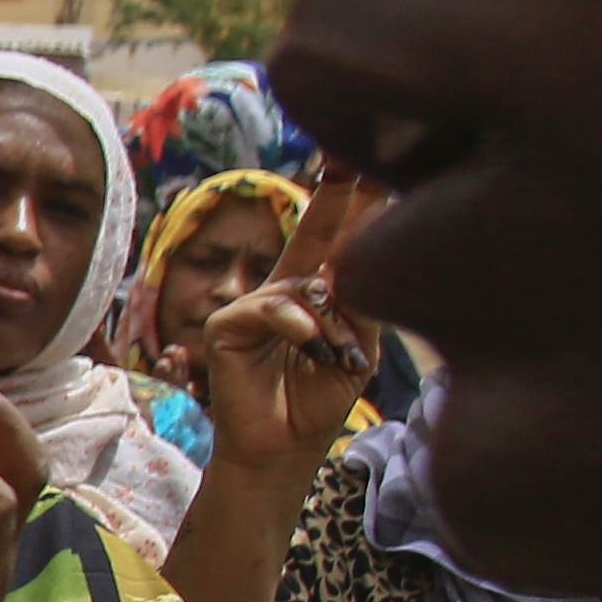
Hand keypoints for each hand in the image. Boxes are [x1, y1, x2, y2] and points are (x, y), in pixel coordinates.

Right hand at [195, 179, 386, 474]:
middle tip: (352, 153)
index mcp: (321, 292)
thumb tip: (359, 254)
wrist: (285, 448)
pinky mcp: (228, 325)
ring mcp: (255, 304)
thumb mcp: (358, 346)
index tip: (373, 157)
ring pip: (304, 286)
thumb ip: (359, 301)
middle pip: (316, 228)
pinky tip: (307, 346)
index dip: (358, 196)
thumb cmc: (321, 399)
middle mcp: (287, 288)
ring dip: (329, 323)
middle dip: (337, 192)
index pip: (343, 235)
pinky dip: (296, 326)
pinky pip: (271, 308)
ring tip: (335, 357)